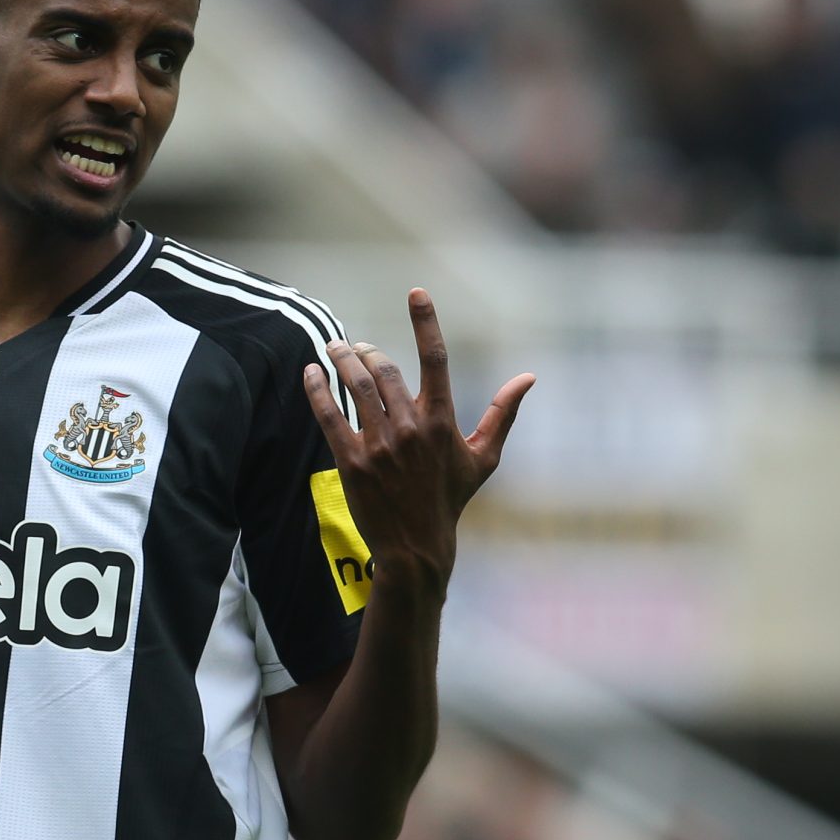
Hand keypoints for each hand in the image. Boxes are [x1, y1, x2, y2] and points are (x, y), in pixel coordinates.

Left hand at [301, 287, 532, 594]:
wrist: (416, 547)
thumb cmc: (450, 499)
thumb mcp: (483, 457)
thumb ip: (503, 414)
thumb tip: (529, 377)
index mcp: (442, 421)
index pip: (436, 358)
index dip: (426, 321)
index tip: (416, 292)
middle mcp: (411, 428)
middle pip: (384, 369)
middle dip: (367, 350)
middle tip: (355, 346)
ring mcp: (380, 444)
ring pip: (356, 386)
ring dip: (341, 359)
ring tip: (334, 348)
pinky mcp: (352, 461)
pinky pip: (330, 416)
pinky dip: (318, 389)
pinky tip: (311, 373)